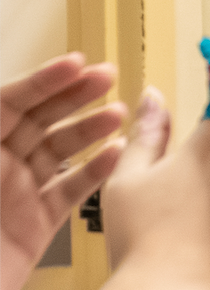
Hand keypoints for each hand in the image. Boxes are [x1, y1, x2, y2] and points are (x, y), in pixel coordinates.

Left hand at [0, 54, 125, 289]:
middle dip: (73, 95)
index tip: (74, 64)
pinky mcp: (36, 226)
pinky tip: (118, 157)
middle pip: (36, 119)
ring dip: (91, 130)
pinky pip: (71, 191)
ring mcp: (15, 196)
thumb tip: (0, 100)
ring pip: (60, 151)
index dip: (41, 80)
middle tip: (106, 77)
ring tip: (117, 115)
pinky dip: (97, 172)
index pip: (7, 102)